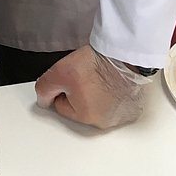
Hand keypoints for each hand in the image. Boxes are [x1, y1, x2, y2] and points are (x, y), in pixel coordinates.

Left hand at [34, 45, 149, 128]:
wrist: (123, 54)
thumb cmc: (97, 63)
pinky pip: (115, 104)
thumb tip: (43, 100)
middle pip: (80, 108)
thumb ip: (44, 89)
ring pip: (98, 106)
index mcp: (87, 117)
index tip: (71, 78)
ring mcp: (121, 115)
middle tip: (85, 76)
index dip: (63, 87)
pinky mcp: (132, 107)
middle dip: (79, 93)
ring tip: (99, 77)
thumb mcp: (58, 73)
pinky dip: (112, 95)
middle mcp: (105, 121)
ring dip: (96, 94)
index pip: (62, 105)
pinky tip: (111, 82)